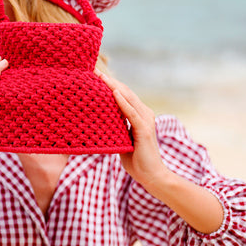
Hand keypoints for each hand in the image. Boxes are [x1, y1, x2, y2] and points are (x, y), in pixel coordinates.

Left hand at [96, 70, 168, 189]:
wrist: (151, 176)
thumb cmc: (136, 160)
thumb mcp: (122, 140)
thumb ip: (116, 128)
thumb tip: (100, 120)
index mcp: (139, 115)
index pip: (123, 95)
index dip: (110, 84)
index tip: (95, 75)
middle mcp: (144, 114)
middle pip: (125, 92)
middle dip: (110, 81)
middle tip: (94, 70)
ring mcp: (145, 121)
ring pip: (128, 98)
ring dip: (113, 86)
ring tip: (100, 76)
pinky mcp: (144, 130)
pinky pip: (131, 113)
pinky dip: (122, 102)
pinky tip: (113, 93)